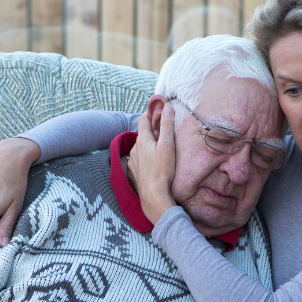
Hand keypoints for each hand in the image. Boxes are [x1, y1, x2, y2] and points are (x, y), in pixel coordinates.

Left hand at [127, 104, 176, 224]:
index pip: (143, 119)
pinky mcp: (134, 172)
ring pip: (140, 148)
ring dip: (148, 146)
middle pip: (142, 134)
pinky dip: (145, 158)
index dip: (150, 114)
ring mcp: (133, 160)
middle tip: (163, 134)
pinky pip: (138, 160)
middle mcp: (135, 148)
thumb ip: (167, 125)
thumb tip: (167, 107)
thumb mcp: (168, 145)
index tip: (158, 113)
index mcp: (143, 140)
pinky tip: (153, 164)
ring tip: (159, 151)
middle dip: (152, 132)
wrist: (153, 194)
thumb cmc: (162, 170)